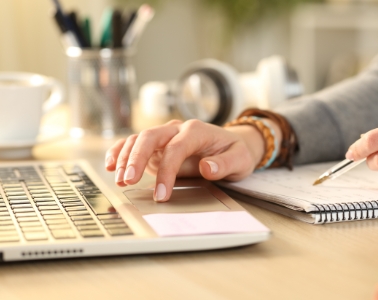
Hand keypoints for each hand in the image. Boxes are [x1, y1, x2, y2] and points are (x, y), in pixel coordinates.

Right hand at [105, 119, 275, 201]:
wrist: (232, 145)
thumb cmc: (236, 152)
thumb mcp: (240, 159)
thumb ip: (225, 164)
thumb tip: (206, 168)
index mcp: (196, 131)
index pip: (176, 148)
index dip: (166, 171)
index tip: (161, 194)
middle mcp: (177, 130)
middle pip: (150, 137)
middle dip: (136, 158)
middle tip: (128, 180)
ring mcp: (165, 137)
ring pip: (139, 139)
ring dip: (126, 157)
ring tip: (120, 178)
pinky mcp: (157, 147)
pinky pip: (135, 144)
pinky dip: (121, 152)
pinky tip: (111, 164)